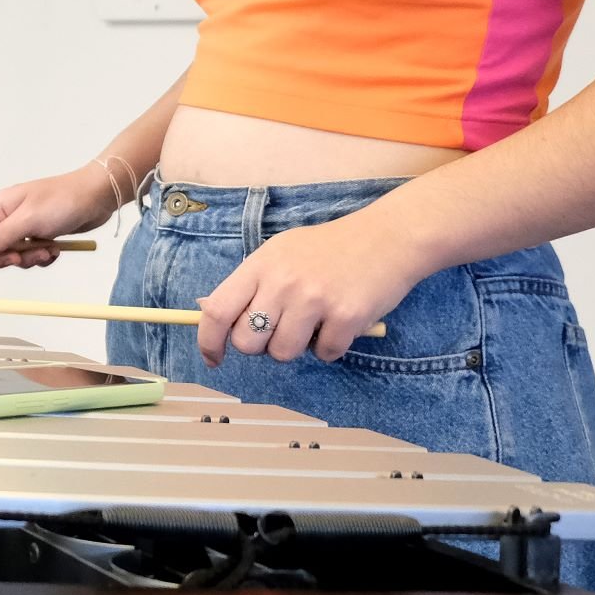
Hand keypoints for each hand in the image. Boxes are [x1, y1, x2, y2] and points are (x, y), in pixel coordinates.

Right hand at [0, 170, 115, 275]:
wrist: (96, 197)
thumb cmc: (62, 201)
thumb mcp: (28, 220)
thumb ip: (0, 235)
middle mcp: (8, 216)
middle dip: (7, 257)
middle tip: (22, 255)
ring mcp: (25, 226)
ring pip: (13, 254)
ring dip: (29, 259)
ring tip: (48, 250)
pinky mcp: (41, 235)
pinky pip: (32, 256)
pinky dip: (42, 258)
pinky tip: (56, 249)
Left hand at [194, 215, 423, 364]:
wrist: (387, 237)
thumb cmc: (329, 248)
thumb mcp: (280, 253)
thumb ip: (249, 284)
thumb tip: (206, 310)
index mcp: (260, 265)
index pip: (216, 311)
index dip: (208, 341)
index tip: (212, 358)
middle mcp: (282, 282)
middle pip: (247, 342)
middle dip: (260, 347)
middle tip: (280, 330)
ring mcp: (314, 300)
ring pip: (283, 354)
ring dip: (296, 348)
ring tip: (313, 323)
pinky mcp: (346, 316)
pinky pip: (324, 354)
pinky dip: (331, 347)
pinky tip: (340, 322)